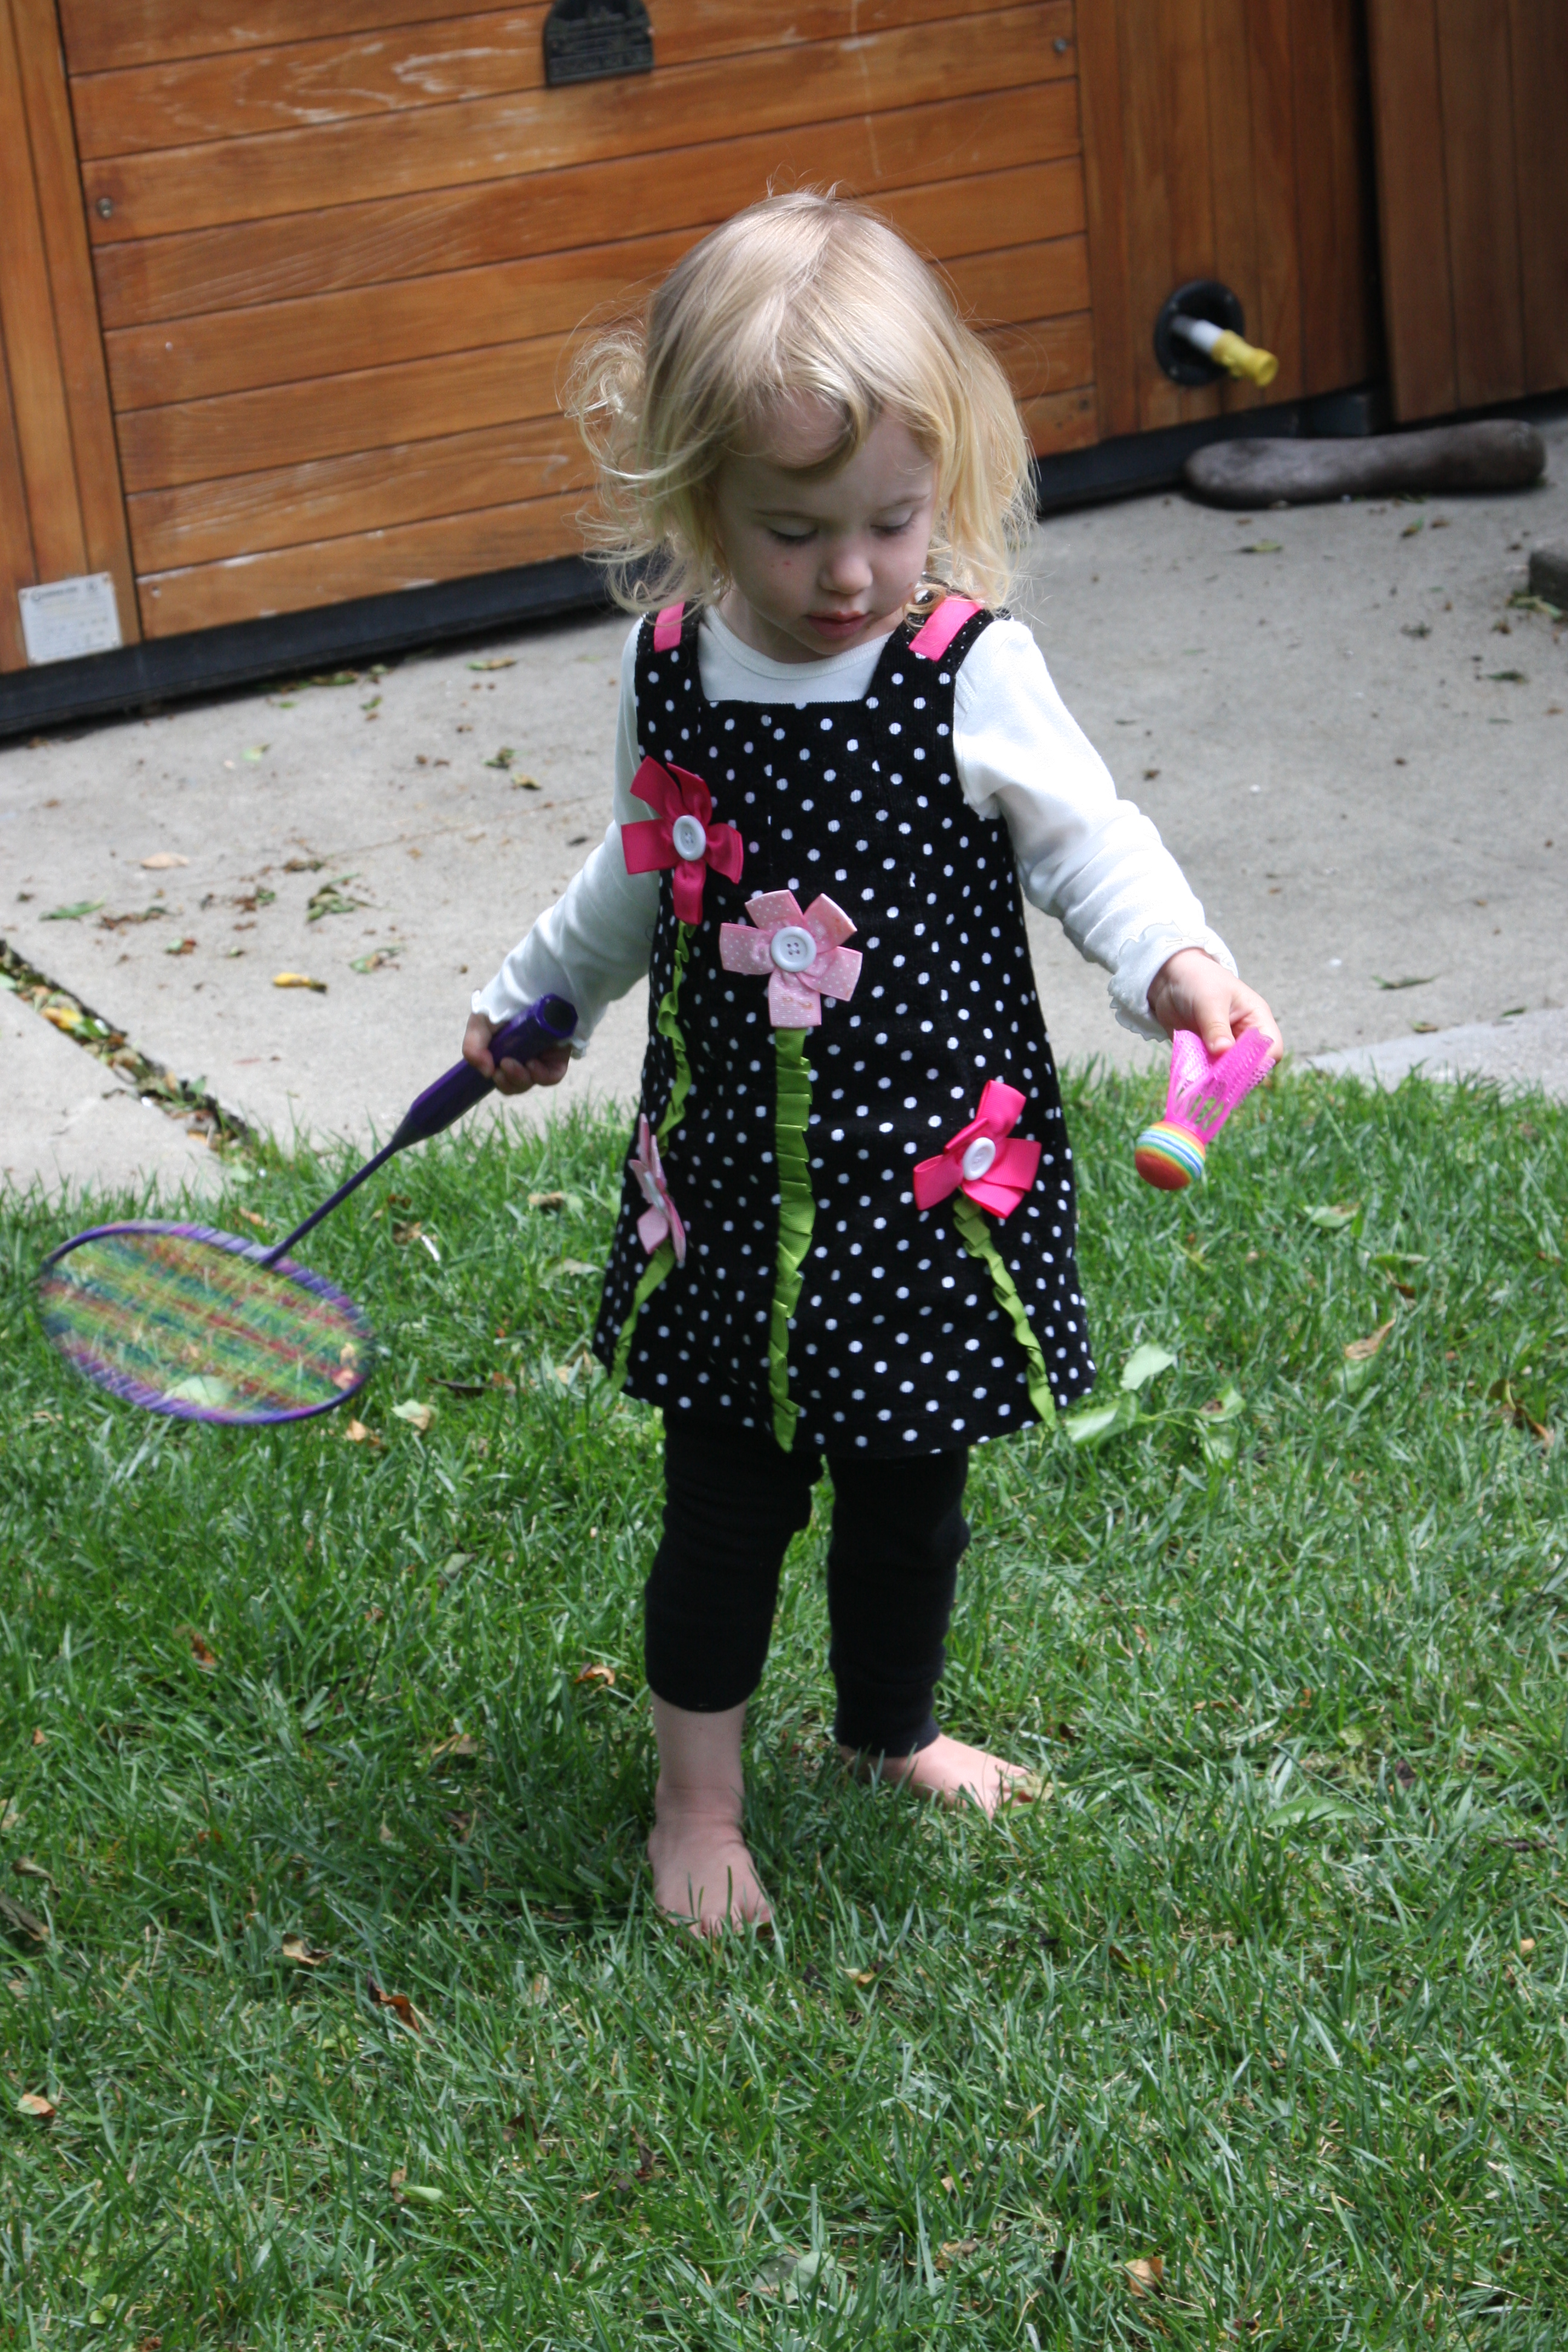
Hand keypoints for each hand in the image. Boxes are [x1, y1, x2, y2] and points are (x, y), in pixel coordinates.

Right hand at [463, 1011, 572, 1095]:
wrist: (531, 983)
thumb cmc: (504, 1002)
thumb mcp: (479, 1022)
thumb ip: (473, 1047)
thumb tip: (485, 1072)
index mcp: (505, 1053)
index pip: (502, 1078)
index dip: (499, 1080)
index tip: (492, 1071)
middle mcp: (524, 1057)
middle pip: (516, 1085)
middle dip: (508, 1082)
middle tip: (503, 1067)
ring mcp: (542, 1057)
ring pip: (532, 1082)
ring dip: (520, 1078)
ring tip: (516, 1063)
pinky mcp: (559, 1054)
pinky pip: (552, 1075)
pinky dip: (541, 1075)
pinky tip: (533, 1063)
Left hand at [1147, 948, 1282, 1062]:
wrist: (1169, 977)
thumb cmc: (1198, 980)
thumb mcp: (1209, 1000)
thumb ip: (1216, 1026)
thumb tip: (1223, 1051)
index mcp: (1257, 1019)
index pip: (1273, 1049)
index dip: (1259, 1062)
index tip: (1235, 1067)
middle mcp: (1244, 1037)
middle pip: (1252, 1067)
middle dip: (1235, 1074)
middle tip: (1214, 1074)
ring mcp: (1225, 1048)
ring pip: (1229, 1074)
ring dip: (1216, 1078)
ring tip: (1200, 1075)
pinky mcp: (1206, 1055)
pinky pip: (1208, 1073)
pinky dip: (1201, 1075)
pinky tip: (1190, 1072)